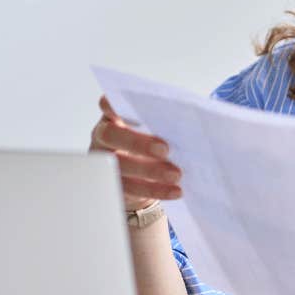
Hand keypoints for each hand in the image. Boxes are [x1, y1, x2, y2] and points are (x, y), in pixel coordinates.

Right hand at [89, 96, 182, 210]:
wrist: (140, 176)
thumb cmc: (150, 143)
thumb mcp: (153, 129)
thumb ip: (161, 122)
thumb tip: (190, 123)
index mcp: (113, 117)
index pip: (108, 105)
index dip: (113, 105)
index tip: (129, 104)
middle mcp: (104, 137)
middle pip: (110, 136)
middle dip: (137, 143)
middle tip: (165, 149)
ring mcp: (105, 162)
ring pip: (120, 166)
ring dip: (151, 171)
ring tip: (176, 174)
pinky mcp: (114, 186)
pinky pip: (132, 190)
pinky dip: (157, 190)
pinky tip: (176, 190)